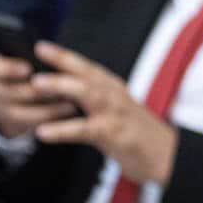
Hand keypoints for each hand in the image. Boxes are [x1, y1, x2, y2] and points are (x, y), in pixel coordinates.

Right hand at [0, 51, 77, 138]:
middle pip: (10, 93)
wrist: (22, 91)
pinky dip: (51, 119)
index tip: (28, 69)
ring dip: (47, 109)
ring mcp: (3, 108)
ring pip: (21, 113)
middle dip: (34, 92)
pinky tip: (68, 113)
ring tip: (70, 103)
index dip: (10, 69)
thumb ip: (35, 55)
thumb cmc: (30, 65)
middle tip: (56, 88)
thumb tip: (51, 53)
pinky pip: (31, 125)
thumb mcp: (27, 56)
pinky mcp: (15, 124)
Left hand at [30, 41, 178, 185]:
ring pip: (87, 93)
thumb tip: (61, 93)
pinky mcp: (113, 134)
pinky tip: (42, 132)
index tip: (41, 46)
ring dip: (61, 86)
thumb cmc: (134, 134)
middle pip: (86, 73)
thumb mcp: (113, 111)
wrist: (166, 156)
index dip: (64, 55)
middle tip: (37, 52)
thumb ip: (91, 100)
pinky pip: (84, 130)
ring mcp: (114, 113)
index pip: (86, 67)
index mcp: (112, 88)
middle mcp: (114, 95)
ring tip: (36, 84)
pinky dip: (62, 130)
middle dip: (62, 60)